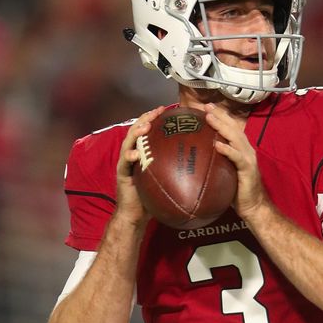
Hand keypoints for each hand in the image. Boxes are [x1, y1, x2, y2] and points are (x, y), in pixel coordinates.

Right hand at [115, 105, 164, 226]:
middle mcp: (133, 153)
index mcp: (143, 152)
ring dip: (136, 133)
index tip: (166, 109)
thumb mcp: (167, 176)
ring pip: (128, 142)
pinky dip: (129, 156)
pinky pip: (124, 163)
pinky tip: (135, 154)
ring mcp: (125, 162)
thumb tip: (201, 157)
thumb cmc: (153, 195)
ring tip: (145, 127)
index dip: (155, 118)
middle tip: (156, 111)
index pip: (148, 130)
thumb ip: (176, 165)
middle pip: (137, 130)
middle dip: (146, 119)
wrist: (136, 213)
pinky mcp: (122, 173)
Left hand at [204, 103, 269, 219]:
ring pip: (235, 137)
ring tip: (209, 118)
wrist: (253, 206)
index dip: (219, 116)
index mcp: (240, 148)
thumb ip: (215, 161)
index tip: (204, 107)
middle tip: (205, 106)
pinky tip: (217, 144)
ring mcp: (248, 158)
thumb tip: (194, 156)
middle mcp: (246, 149)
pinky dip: (227, 149)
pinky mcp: (248, 169)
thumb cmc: (236, 191)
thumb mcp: (224, 172)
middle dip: (219, 115)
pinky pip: (236, 157)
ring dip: (221, 126)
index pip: (230, 128)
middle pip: (233, 127)